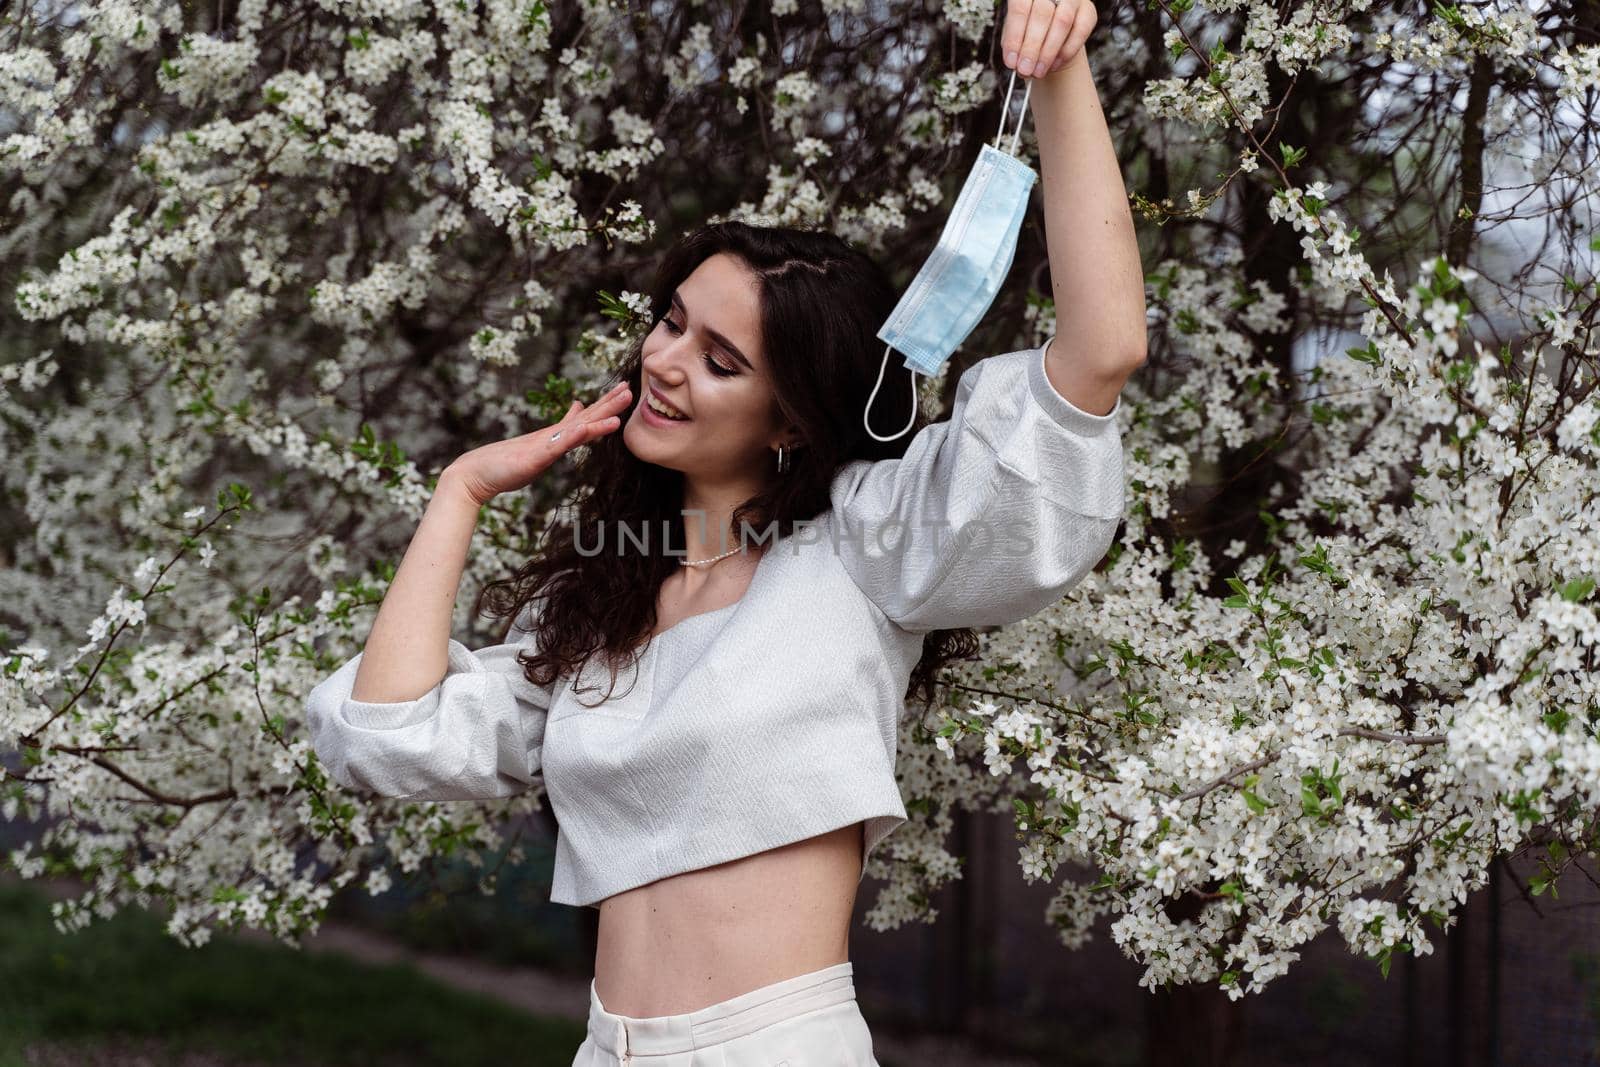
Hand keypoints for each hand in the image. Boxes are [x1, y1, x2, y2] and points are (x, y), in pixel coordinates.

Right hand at [443, 380, 633, 505]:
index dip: (603, 408)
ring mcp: (544, 446)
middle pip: (585, 417)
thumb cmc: (499, 468)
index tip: (622, 392)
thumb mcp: (531, 455)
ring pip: (579, 426)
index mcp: (552, 440)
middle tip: (629, 387)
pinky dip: (577, 434)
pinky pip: (560, 444)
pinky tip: (593, 426)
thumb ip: (549, 443)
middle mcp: (551, 438)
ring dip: (602, 412)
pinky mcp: (536, 456)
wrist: (472, 476)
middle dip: (609, 403)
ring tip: (622, 397)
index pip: (583, 421)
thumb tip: (563, 429)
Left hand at [1001, 0, 1096, 77]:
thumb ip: (1014, 46)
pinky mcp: (1088, 10)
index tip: (1011, 62)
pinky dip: (1066, 52)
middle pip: (1041, 14)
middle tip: (1025, 69)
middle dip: (1032, 47)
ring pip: (1062, 21)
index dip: (1014, 37)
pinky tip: (1054, 65)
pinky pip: (1080, 31)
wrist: (1053, 36)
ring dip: (1049, 51)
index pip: (1020, 8)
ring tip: (1038, 71)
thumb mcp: (1016, 36)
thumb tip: (1015, 63)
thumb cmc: (1030, 32)